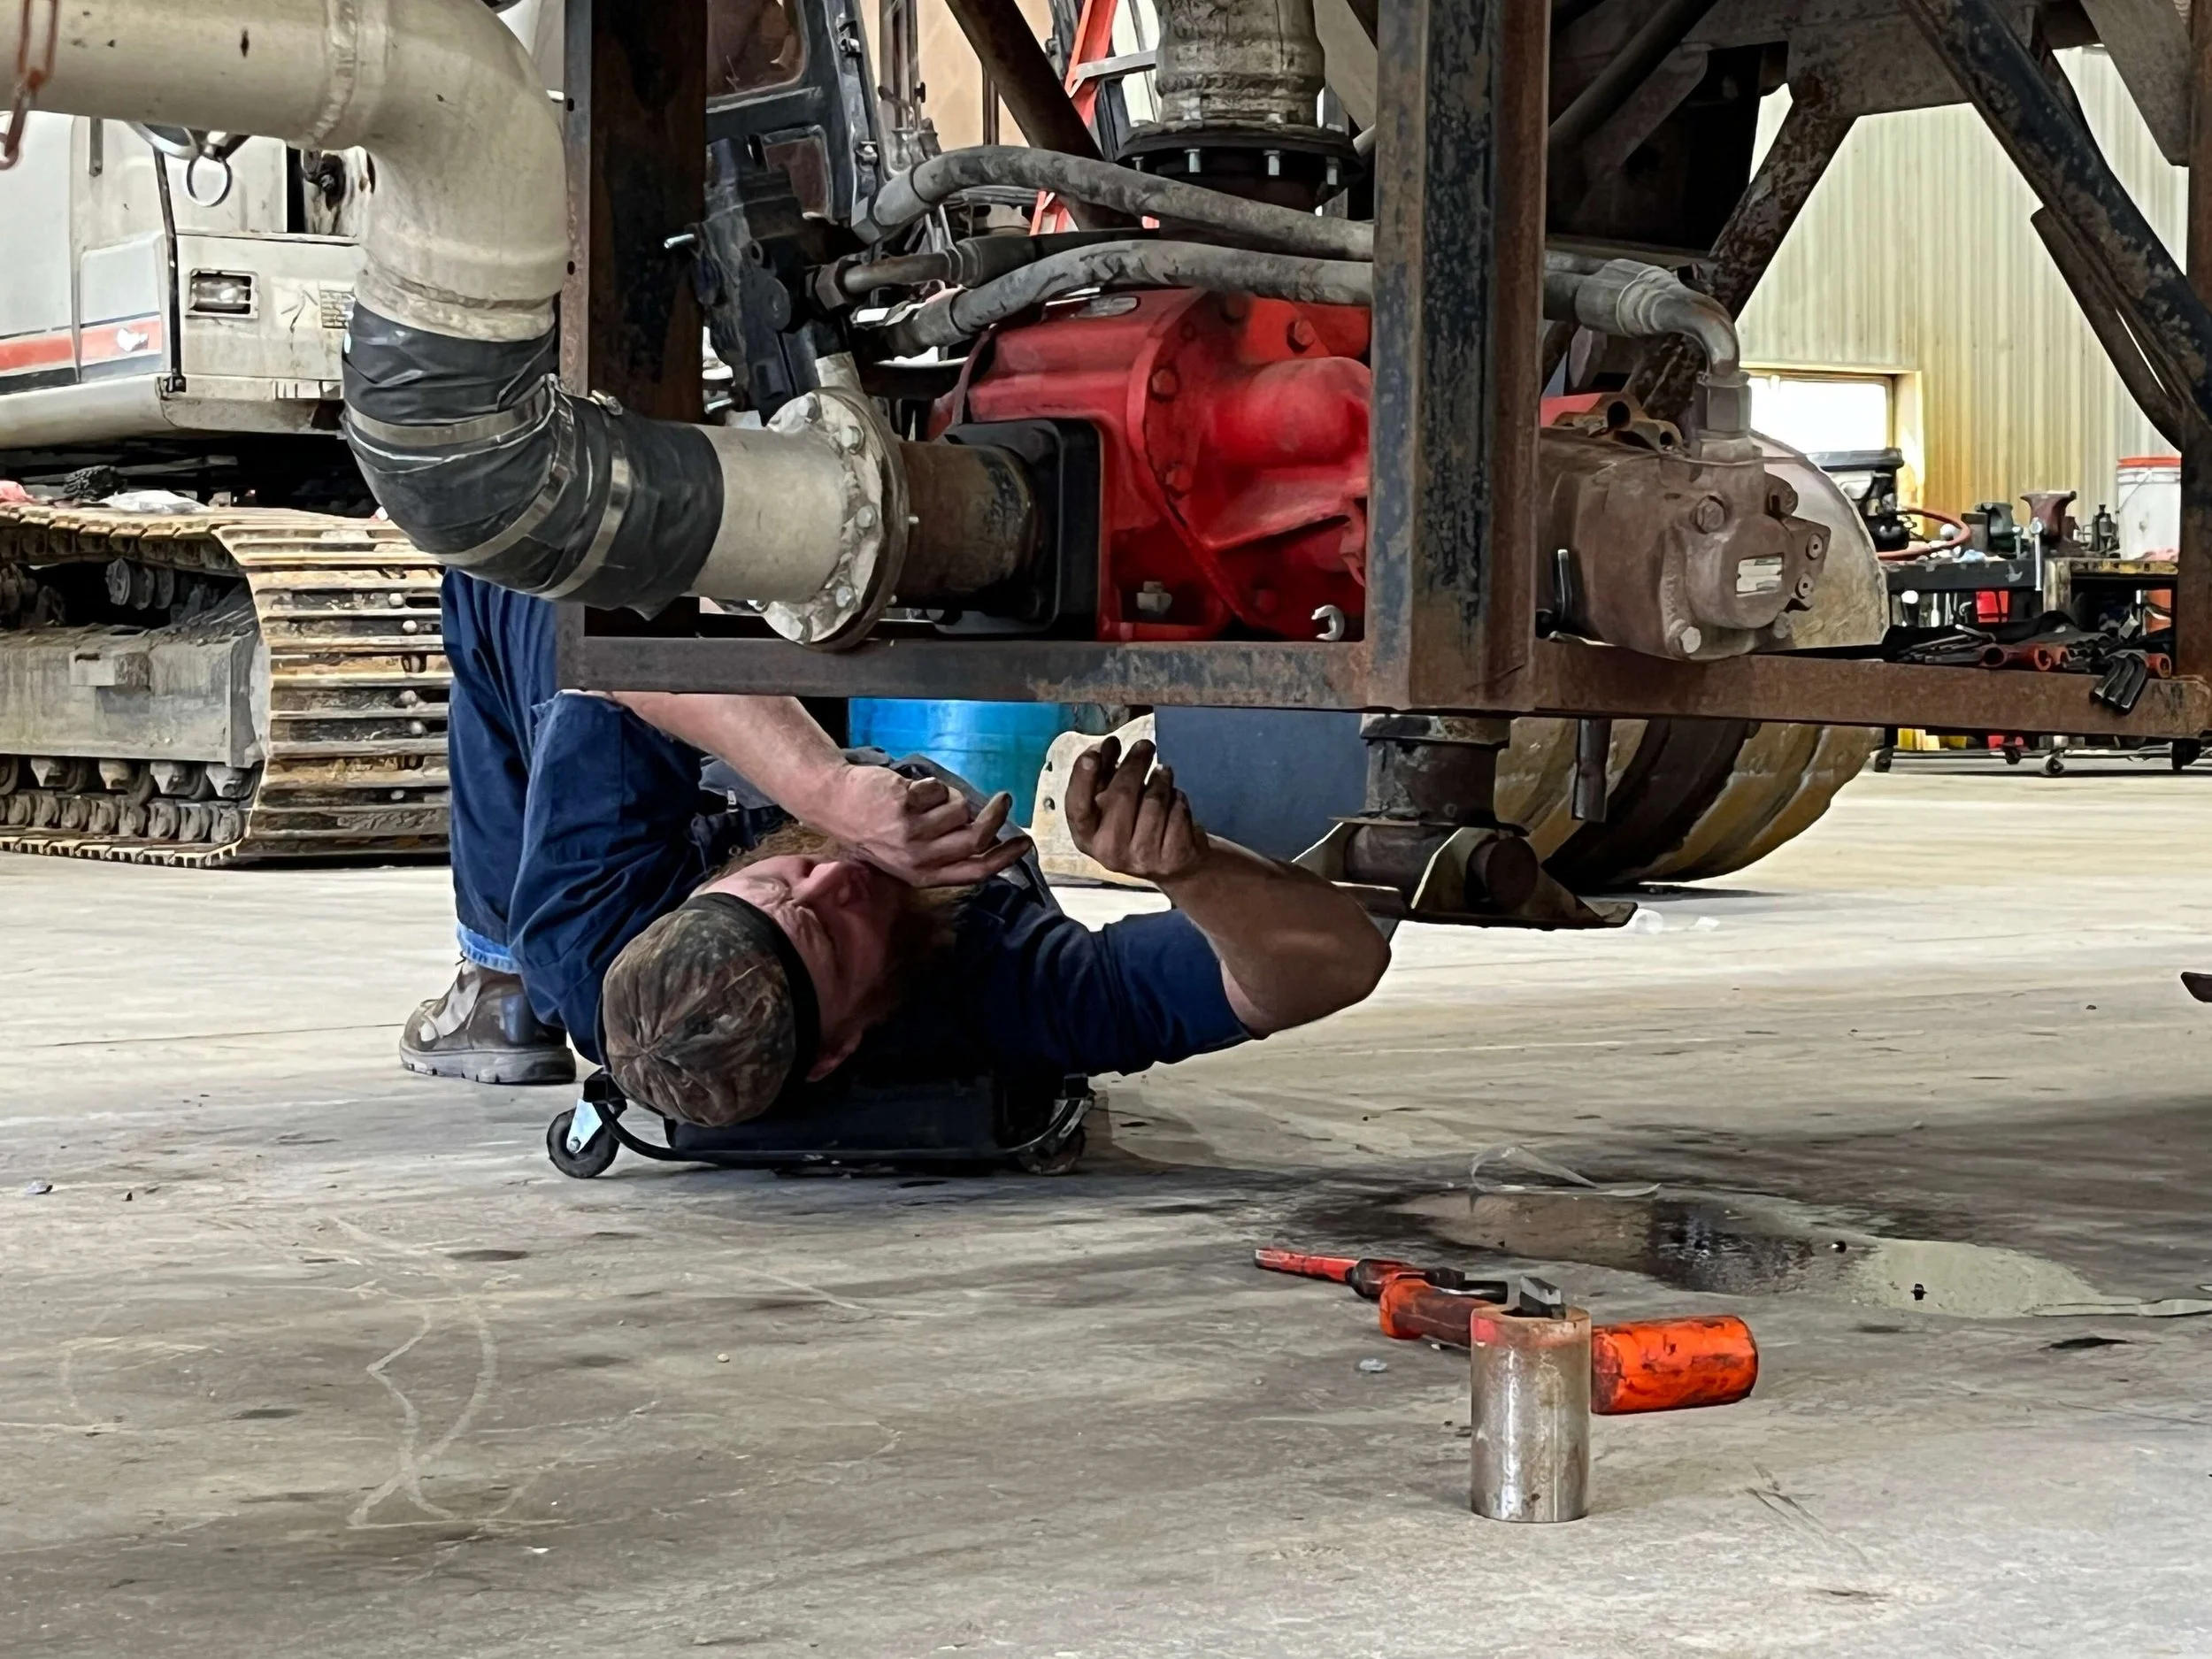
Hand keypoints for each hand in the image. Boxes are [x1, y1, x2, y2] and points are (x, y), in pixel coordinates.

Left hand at [818, 763, 1032, 886]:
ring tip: (926, 799)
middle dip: (996, 816)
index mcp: (922, 874)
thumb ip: (944, 850)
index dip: (1005, 858)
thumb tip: (989, 838)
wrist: (835, 804)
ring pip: (960, 808)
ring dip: (951, 798)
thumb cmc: (873, 827)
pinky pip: (939, 789)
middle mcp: (918, 858)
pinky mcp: (905, 805)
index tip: (1025, 844)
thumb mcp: (906, 853)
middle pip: (977, 838)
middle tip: (1003, 799)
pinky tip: (907, 791)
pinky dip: (929, 785)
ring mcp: (911, 831)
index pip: (975, 871)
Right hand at [1065, 736, 1209, 883]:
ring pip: (1154, 799)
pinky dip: (1178, 798)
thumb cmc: (1137, 824)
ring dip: (1161, 779)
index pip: (1078, 807)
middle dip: (1134, 763)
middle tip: (1145, 746)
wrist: (1175, 864)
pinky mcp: (1173, 857)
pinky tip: (1175, 801)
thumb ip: (1103, 774)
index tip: (1092, 754)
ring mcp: (1142, 858)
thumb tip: (1106, 745)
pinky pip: (1177, 810)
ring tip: (1163, 775)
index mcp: (1087, 838)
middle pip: (1121, 795)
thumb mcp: (1112, 803)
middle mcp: (1110, 852)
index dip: (1083, 780)